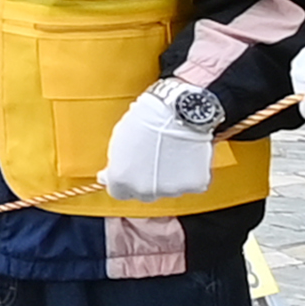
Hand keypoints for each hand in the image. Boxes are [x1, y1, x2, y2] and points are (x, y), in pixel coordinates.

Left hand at [98, 77, 223, 202]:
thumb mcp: (119, 141)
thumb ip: (117, 164)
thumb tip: (110, 176)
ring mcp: (171, 190)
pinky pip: (192, 183)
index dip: (125, 182)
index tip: (130, 173)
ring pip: (169, 189)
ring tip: (172, 153)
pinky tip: (188, 156)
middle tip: (154, 160)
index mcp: (121, 179)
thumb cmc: (147, 119)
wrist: (178, 111)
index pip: (120, 193)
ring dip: (169, 177)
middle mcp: (144, 190)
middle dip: (147, 181)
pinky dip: (191, 173)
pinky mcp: (194, 185)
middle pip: (144, 194)